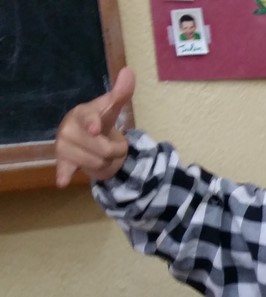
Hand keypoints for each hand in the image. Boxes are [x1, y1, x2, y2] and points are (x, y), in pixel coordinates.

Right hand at [54, 66, 135, 186]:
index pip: (88, 117)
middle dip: (114, 150)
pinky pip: (65, 169)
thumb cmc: (99, 121)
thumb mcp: (111, 108)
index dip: (93, 124)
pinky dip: (64, 174)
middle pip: (102, 149)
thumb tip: (129, 71)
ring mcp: (64, 145)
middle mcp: (69, 128)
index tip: (96, 129)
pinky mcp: (63, 160)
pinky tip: (62, 181)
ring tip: (101, 153)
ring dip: (106, 163)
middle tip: (110, 144)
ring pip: (97, 164)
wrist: (87, 139)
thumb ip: (121, 93)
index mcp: (82, 113)